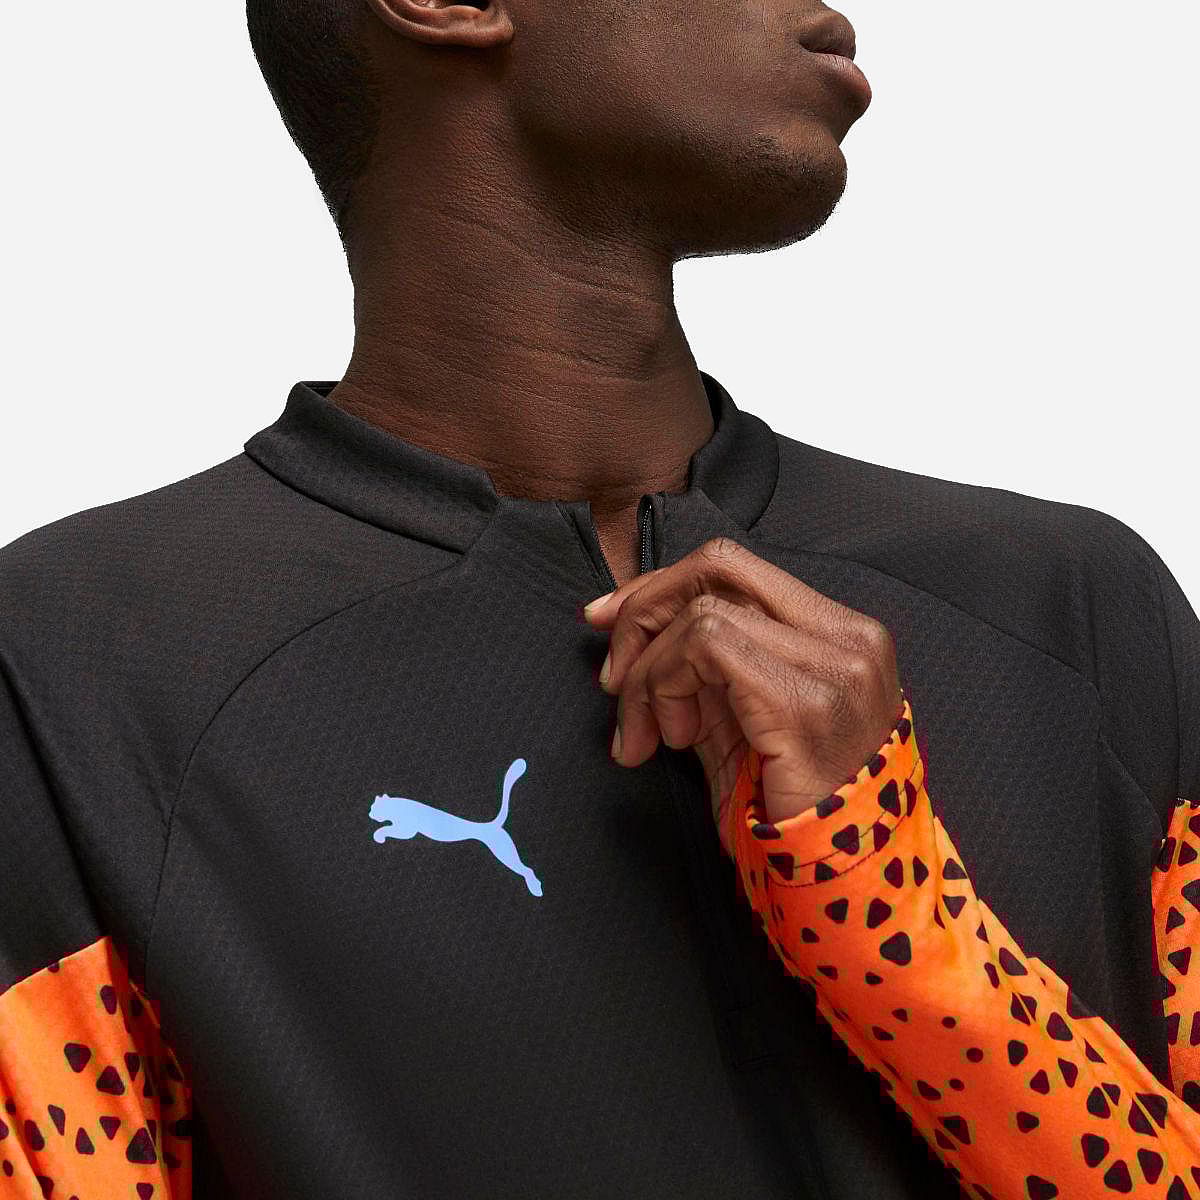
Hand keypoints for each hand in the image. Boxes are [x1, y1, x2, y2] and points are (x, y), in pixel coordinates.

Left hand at [582, 537, 903, 855]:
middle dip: (644, 609)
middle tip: (613, 676)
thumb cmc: (793, 812)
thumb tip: (630, 627)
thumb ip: (702, 671)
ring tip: (649, 733)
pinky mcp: (803, 699)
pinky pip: (705, 646)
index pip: (736, 567)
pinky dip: (664, 685)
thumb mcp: (739, 725)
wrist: (845, 885)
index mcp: (840, 634)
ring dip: (650, 673)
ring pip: (703, 611)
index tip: (609, 619)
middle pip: (719, 567)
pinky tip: (669, 738)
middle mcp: (848, 637)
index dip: (661, 585)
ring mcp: (835, 664)